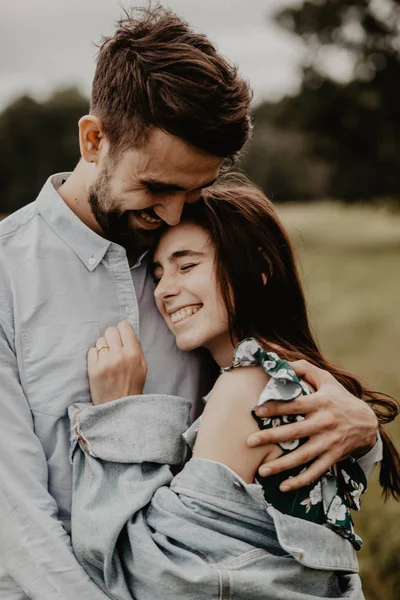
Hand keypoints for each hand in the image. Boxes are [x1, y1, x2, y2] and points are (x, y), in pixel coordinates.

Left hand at [88, 321, 146, 404]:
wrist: (118, 408)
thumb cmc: (132, 386)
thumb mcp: (142, 367)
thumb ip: (136, 348)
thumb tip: (127, 332)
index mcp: (134, 353)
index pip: (124, 326)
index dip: (122, 330)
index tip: (122, 337)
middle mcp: (119, 355)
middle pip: (110, 330)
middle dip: (112, 337)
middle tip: (114, 348)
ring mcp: (105, 362)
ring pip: (100, 340)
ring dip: (103, 347)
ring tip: (107, 359)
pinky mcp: (93, 369)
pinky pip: (91, 351)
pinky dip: (95, 356)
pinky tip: (101, 365)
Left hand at [247, 359, 377, 491]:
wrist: (366, 422)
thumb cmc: (339, 397)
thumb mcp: (326, 379)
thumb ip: (305, 368)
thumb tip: (282, 362)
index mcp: (320, 403)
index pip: (295, 405)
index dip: (276, 407)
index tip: (257, 411)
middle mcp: (324, 423)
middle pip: (294, 432)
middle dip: (271, 438)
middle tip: (249, 441)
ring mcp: (329, 443)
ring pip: (303, 456)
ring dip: (282, 465)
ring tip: (262, 470)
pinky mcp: (332, 457)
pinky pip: (316, 472)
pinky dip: (300, 481)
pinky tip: (284, 487)